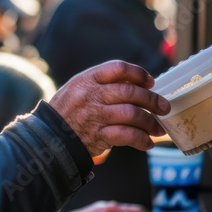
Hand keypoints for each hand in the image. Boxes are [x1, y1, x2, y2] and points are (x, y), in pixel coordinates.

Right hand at [50, 61, 169, 158]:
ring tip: (158, 128)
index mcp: (86, 79)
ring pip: (132, 114)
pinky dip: (141, 140)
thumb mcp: (76, 89)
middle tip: (164, 107)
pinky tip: (147, 143)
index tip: (150, 81)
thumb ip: (100, 84)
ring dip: (150, 122)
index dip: (138, 73)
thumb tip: (135, 85)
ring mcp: (95, 115)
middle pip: (130, 92)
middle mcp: (91, 95)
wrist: (48, 137)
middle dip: (152, 99)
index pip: (118, 68)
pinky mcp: (98, 135)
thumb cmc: (66, 112)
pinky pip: (126, 135)